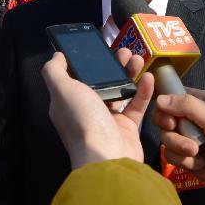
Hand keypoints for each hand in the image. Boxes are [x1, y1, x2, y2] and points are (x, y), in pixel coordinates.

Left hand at [41, 49, 153, 168]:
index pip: (76, 76)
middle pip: (101, 81)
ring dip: (129, 73)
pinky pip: (136, 105)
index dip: (87, 61)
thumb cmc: (83, 121)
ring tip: (139, 58)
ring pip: (119, 90)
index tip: (99, 47)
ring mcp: (107, 119)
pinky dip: (142, 90)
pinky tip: (149, 77)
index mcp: (68, 101)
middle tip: (125, 50)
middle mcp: (86, 109)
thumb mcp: (62, 91)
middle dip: (112, 64)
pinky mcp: (126, 127)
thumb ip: (55, 71)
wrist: (108, 157)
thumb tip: (56, 56)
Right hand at [154, 89, 204, 204]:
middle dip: (169, 129)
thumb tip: (159, 98)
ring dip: (178, 146)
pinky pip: (172, 157)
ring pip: (166, 139)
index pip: (171, 97)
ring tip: (197, 152)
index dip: (164, 105)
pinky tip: (201, 163)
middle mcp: (192, 120)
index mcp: (200, 103)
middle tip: (178, 131)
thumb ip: (187, 106)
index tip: (169, 115)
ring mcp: (189, 140)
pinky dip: (184, 161)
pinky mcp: (189, 160)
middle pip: (163, 119)